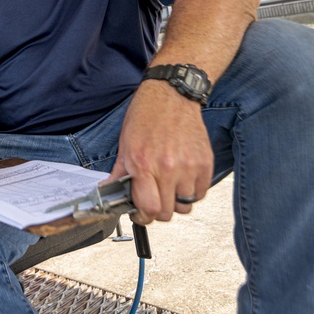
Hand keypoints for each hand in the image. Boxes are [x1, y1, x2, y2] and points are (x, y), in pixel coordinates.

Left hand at [106, 81, 212, 223]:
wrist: (171, 96)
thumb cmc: (146, 116)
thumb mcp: (125, 144)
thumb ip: (119, 173)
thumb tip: (108, 193)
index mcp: (143, 164)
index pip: (148, 209)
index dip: (143, 217)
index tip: (141, 213)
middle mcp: (167, 168)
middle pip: (167, 212)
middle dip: (158, 210)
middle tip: (154, 198)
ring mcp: (189, 166)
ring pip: (186, 206)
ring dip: (176, 201)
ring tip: (168, 186)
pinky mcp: (205, 163)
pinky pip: (200, 193)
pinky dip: (191, 191)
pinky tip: (182, 178)